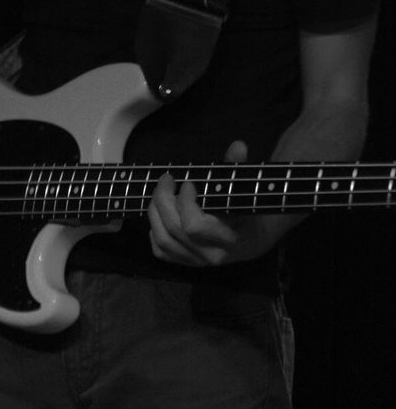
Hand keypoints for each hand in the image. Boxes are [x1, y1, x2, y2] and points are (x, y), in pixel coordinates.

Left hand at [147, 141, 274, 267]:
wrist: (254, 237)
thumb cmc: (247, 206)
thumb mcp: (245, 187)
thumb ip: (238, 167)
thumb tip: (238, 146)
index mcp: (228, 238)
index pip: (194, 226)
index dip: (185, 202)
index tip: (188, 183)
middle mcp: (211, 255)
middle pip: (174, 229)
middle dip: (164, 199)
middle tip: (167, 179)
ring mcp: (197, 262)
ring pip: (163, 240)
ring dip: (155, 212)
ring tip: (160, 193)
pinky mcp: (186, 262)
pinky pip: (161, 251)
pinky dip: (154, 231)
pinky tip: (160, 214)